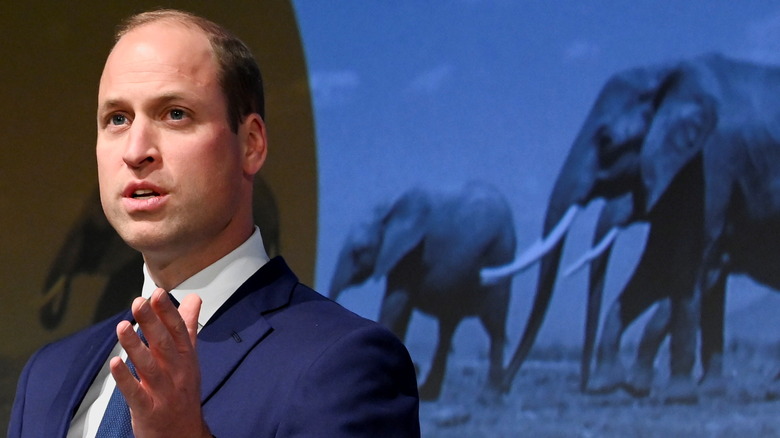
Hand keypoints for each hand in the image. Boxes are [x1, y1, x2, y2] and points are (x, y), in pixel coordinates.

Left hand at [110, 288, 211, 437]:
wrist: (184, 435)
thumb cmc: (184, 393)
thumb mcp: (190, 359)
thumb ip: (188, 327)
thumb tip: (193, 299)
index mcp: (186, 358)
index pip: (178, 330)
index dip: (167, 311)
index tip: (157, 293)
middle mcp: (177, 373)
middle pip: (163, 344)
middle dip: (151, 322)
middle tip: (139, 303)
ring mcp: (163, 392)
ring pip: (149, 366)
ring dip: (135, 346)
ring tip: (123, 327)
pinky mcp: (148, 410)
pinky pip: (135, 393)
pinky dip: (125, 378)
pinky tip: (115, 363)